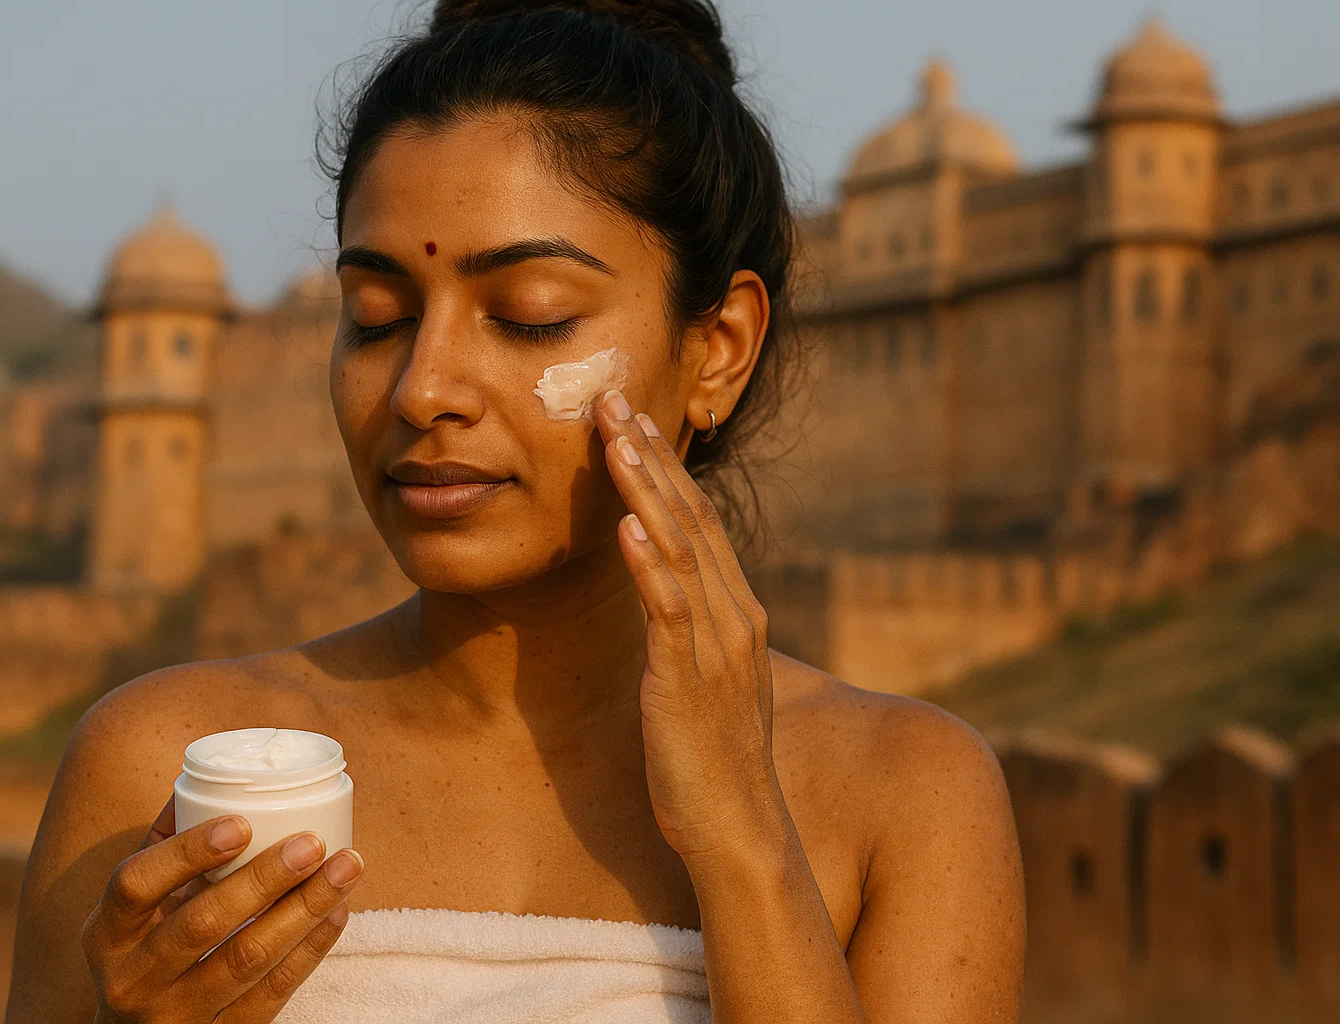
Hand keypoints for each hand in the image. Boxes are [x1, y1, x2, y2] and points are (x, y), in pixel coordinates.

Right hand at [80, 798, 364, 1023]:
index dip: (186, 852)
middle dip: (263, 879)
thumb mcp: (133, 907)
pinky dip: (311, 950)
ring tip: (346, 866)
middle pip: (200, 924)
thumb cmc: (142, 950)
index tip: (241, 824)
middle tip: (313, 842)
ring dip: (304, 910)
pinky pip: (273, 994)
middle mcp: (134, 979)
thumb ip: (162, 847)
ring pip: (247, 960)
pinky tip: (338, 912)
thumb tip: (201, 778)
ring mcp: (177, 1015)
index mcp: (107, 933)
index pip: (136, 884)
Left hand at [594, 390, 784, 863]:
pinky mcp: (689, 681)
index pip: (700, 523)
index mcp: (737, 613)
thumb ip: (688, 631)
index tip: (632, 419)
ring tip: (615, 440)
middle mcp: (735, 618)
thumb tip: (658, 597)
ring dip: (647, 492)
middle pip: (691, 519)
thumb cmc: (711, 758)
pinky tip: (626, 527)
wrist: (737, 828)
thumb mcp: (702, 678)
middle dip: (651, 457)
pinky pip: (670, 613)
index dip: (666, 467)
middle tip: (614, 400)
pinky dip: (649, 566)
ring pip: (681, 552)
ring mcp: (717, 648)